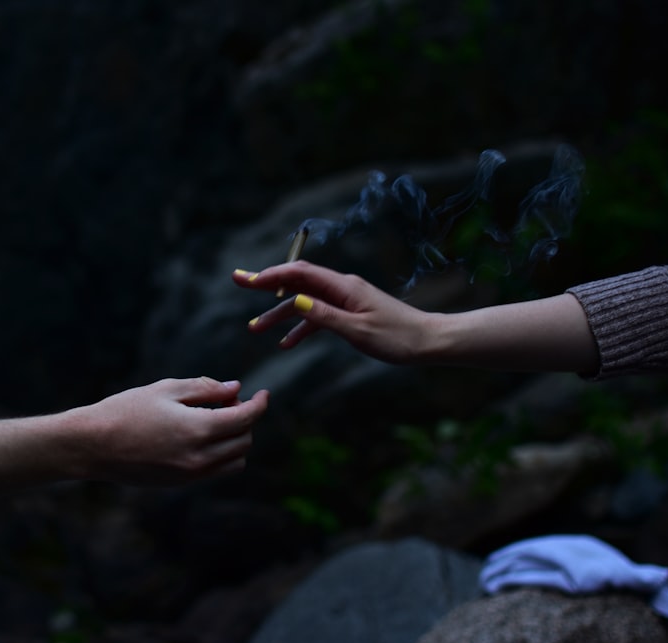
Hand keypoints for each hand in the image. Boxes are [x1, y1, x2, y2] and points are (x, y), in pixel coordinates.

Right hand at [73, 377, 269, 485]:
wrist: (92, 445)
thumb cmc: (126, 410)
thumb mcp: (166, 390)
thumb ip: (205, 389)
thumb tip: (235, 389)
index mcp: (197, 430)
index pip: (245, 419)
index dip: (259, 404)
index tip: (263, 393)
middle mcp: (199, 458)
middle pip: (244, 440)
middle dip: (245, 419)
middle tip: (228, 402)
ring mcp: (191, 475)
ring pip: (235, 461)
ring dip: (236, 440)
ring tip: (216, 420)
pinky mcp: (181, 484)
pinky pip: (217, 472)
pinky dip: (222, 455)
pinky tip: (203, 437)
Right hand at [232, 261, 432, 363]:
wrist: (428, 343)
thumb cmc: (398, 338)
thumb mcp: (357, 331)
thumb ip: (323, 316)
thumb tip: (293, 301)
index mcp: (343, 287)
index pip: (299, 274)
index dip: (270, 275)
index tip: (246, 279)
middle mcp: (342, 288)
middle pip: (297, 282)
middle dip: (267, 285)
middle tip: (239, 283)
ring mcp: (345, 300)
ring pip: (305, 302)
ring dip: (280, 314)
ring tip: (255, 328)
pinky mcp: (350, 314)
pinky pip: (318, 316)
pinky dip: (301, 327)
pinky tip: (286, 344)